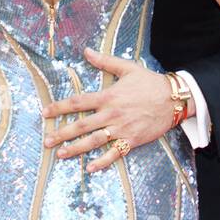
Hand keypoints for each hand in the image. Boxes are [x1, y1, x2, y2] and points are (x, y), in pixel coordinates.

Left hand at [39, 48, 175, 172]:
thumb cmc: (150, 82)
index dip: (59, 107)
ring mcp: (121, 129)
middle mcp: (111, 114)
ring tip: (60, 154)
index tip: (45, 112)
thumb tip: (86, 51)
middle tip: (46, 141)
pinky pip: (115, 153)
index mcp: (108, 96)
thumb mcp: (127, 68)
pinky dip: (102, 161)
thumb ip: (105, 61)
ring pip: (94, 141)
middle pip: (81, 125)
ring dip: (76, 149)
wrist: (173, 99)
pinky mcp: (132, 140)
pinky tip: (90, 168)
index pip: (78, 102)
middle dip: (62, 133)